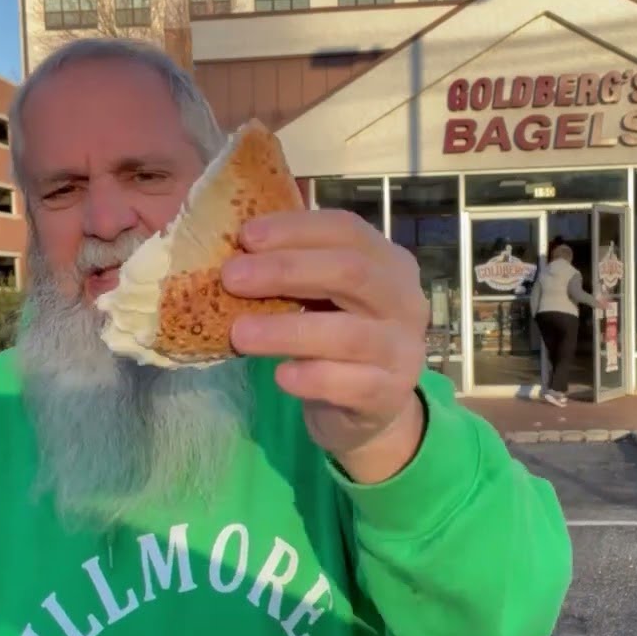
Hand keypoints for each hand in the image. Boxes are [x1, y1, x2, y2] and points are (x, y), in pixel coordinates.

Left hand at [222, 209, 429, 483]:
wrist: (370, 407)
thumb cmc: (336, 336)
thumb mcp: (323, 295)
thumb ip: (294, 268)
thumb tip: (236, 246)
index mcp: (389, 263)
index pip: (347, 230)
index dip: (295, 229)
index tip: (245, 237)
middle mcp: (405, 301)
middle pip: (351, 273)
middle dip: (286, 271)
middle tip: (231, 278)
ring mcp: (403, 350)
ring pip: (348, 334)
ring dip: (287, 331)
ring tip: (240, 334)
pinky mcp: (389, 395)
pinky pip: (350, 385)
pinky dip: (312, 378)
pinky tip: (281, 376)